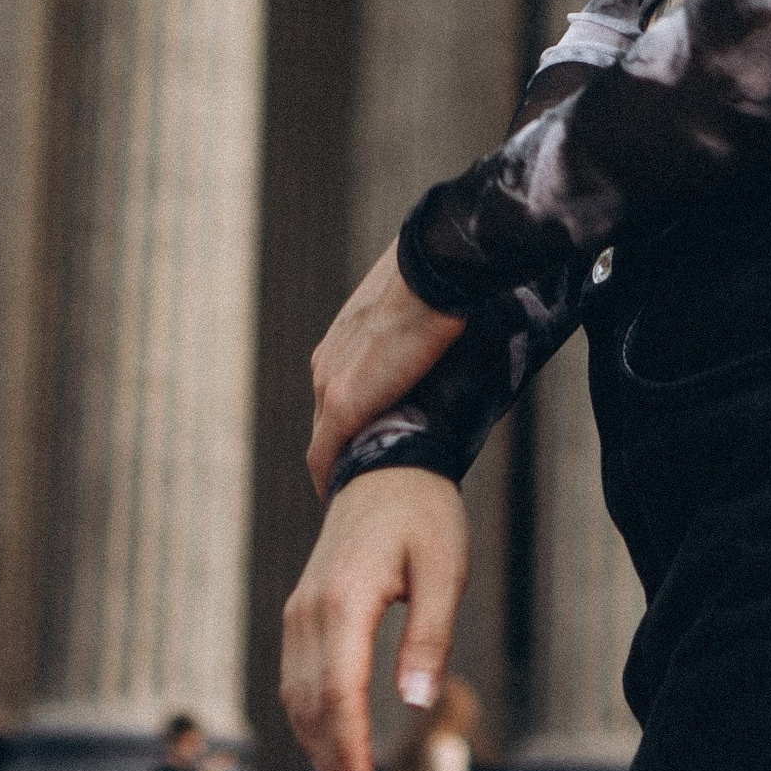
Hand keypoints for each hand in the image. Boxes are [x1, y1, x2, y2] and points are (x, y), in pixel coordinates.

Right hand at [281, 469, 468, 770]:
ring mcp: (298, 610)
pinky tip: (333, 748)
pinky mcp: (301, 611)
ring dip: (318, 750)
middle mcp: (310, 609)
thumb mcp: (446, 570)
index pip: (338, 695)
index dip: (348, 754)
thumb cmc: (425, 515)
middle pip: (310, 706)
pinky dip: (310, 721)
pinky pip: (294, 677)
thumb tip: (415, 704)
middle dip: (333, 768)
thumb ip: (431, 637)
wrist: (386, 464)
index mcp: (345, 600)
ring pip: (295, 697)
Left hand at [306, 242, 464, 498]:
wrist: (432, 272)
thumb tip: (446, 336)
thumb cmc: (434, 282)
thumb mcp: (415, 310)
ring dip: (339, 465)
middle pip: (325, 422)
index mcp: (340, 343)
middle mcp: (325, 366)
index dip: (353, 422)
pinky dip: (329, 478)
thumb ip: (414, 332)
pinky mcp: (342, 406)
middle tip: (367, 476)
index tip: (370, 441)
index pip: (337, 395)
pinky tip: (340, 497)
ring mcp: (329, 385)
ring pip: (324, 440)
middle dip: (343, 450)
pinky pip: (324, 456)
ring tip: (358, 492)